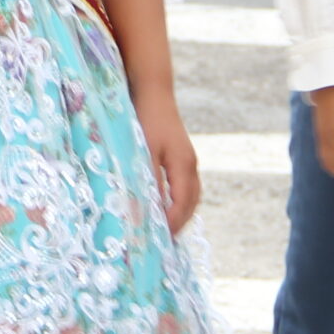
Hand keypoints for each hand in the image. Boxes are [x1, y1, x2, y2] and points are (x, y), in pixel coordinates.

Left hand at [132, 87, 200, 233]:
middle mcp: (190, 166)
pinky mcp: (182, 156)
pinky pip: (186, 186)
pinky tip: (164, 205)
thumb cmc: (146, 120)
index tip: (157, 241)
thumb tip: (145, 212)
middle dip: (178, 224)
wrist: (153, 91)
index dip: (170, 225)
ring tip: (164, 229)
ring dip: (179, 214)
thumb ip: (145, 182)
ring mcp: (189, 160)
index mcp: (184, 167)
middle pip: (190, 204)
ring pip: (190, 196)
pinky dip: (178, 201)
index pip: (181, 206)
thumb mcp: (143, 152)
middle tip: (161, 242)